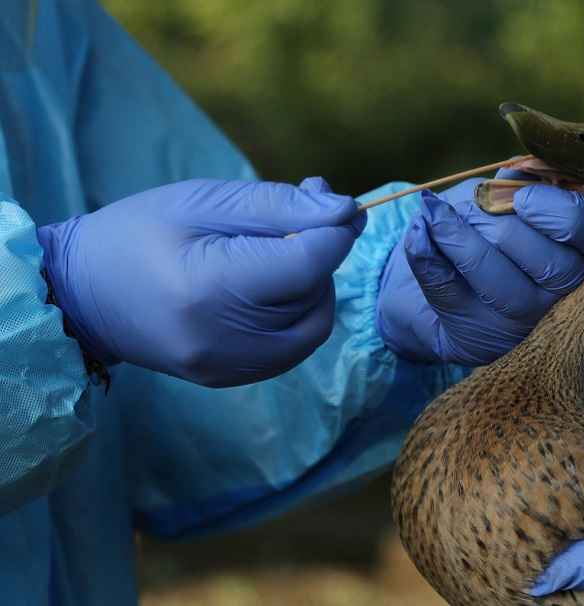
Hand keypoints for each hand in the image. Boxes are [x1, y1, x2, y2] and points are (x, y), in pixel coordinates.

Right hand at [38, 177, 364, 386]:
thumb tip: (346, 211)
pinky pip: (292, 347)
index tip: (337, 204)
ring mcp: (228, 367)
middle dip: (323, 254)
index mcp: (210, 288)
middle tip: (306, 216)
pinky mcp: (230, 378)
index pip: (308, 264)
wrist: (82, 295)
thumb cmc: (138, 232)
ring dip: (315, 285)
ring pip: (313, 324)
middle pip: (315, 295)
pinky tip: (274, 284)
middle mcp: (224, 340)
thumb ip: (279, 205)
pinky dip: (298, 313)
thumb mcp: (203, 201)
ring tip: (286, 249)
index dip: (335, 232)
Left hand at [376, 172, 583, 364]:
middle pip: (549, 263)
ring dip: (459, 238)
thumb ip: (521, 185)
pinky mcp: (477, 339)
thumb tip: (511, 177)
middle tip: (472, 206)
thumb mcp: (510, 200)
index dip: (556, 210)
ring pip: (501, 286)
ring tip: (433, 213)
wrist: (448, 281)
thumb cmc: (491, 228)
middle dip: (500, 226)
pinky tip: (418, 231)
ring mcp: (521, 323)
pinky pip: (451, 295)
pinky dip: (427, 257)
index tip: (520, 198)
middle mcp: (563, 297)